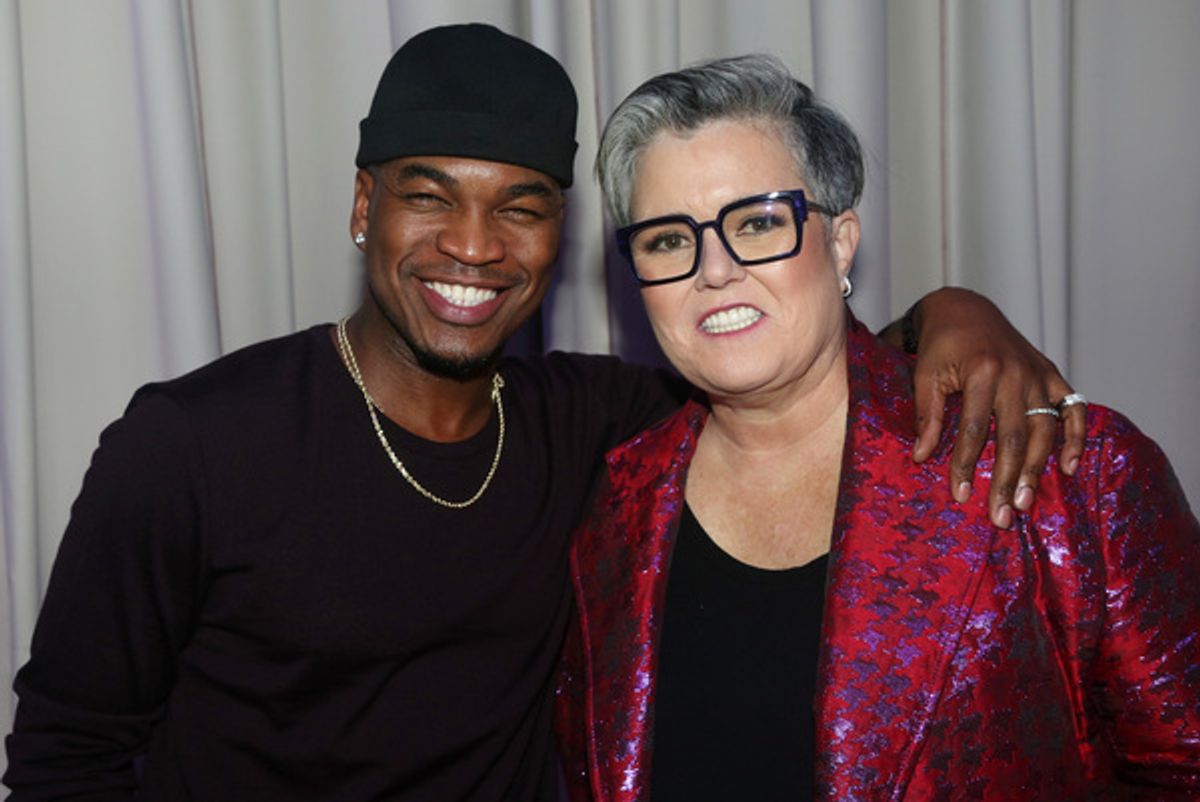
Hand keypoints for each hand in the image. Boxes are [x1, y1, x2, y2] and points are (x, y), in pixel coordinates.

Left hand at [903, 287, 1085, 526]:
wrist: (964, 309)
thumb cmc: (941, 345)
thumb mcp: (924, 374)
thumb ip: (926, 415)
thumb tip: (922, 456)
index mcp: (983, 371)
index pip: (975, 429)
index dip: (967, 464)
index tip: (960, 495)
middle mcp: (1016, 373)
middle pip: (1015, 435)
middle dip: (1008, 479)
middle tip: (1002, 515)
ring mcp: (1038, 374)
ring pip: (1045, 428)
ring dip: (1038, 468)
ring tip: (1026, 502)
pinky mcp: (1051, 374)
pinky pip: (1073, 407)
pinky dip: (1075, 436)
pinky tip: (1069, 466)